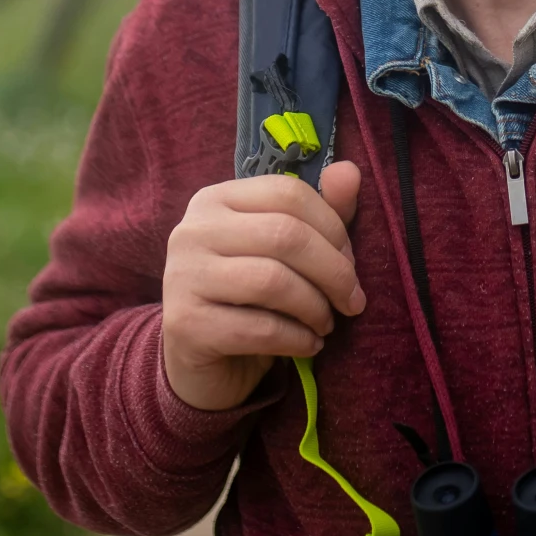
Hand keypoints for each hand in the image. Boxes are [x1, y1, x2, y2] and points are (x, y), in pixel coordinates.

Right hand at [161, 161, 365, 410]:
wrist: (199, 364)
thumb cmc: (248, 301)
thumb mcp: (285, 254)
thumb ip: (320, 213)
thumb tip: (351, 171)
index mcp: (216, 199)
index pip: (288, 193)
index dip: (333, 227)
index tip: (352, 263)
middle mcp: (192, 230)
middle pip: (284, 235)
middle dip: (334, 272)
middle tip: (353, 301)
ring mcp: (182, 276)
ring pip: (272, 281)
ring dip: (316, 308)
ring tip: (327, 324)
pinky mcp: (185, 324)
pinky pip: (259, 328)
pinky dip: (297, 339)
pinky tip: (309, 346)